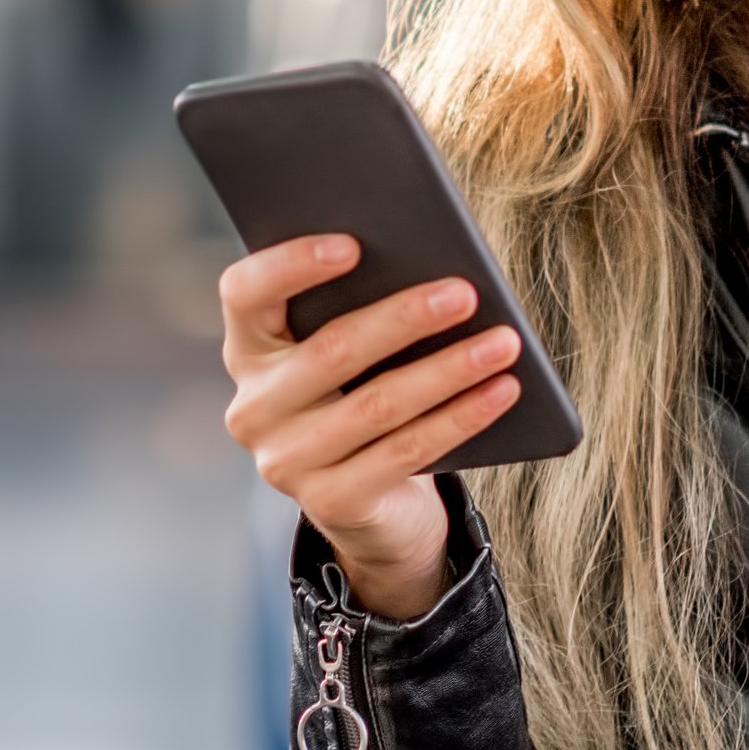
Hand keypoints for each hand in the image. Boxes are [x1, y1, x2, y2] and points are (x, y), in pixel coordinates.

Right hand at [218, 236, 523, 620]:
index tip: (354, 244)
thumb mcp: (352, 355)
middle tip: (466, 293)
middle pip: (331, 350)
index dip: (291, 264)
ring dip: (449, 369)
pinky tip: (502, 391)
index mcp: (249, 350)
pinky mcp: (330, 502)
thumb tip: (434, 269)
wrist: (372, 505)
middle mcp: (254, 407)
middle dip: (405, 318)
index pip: (245, 294)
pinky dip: (461, 417)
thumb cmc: (365, 396)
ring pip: (378, 404)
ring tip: (503, 343)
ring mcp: (286, 461)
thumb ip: (363, 308)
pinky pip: (406, 451)